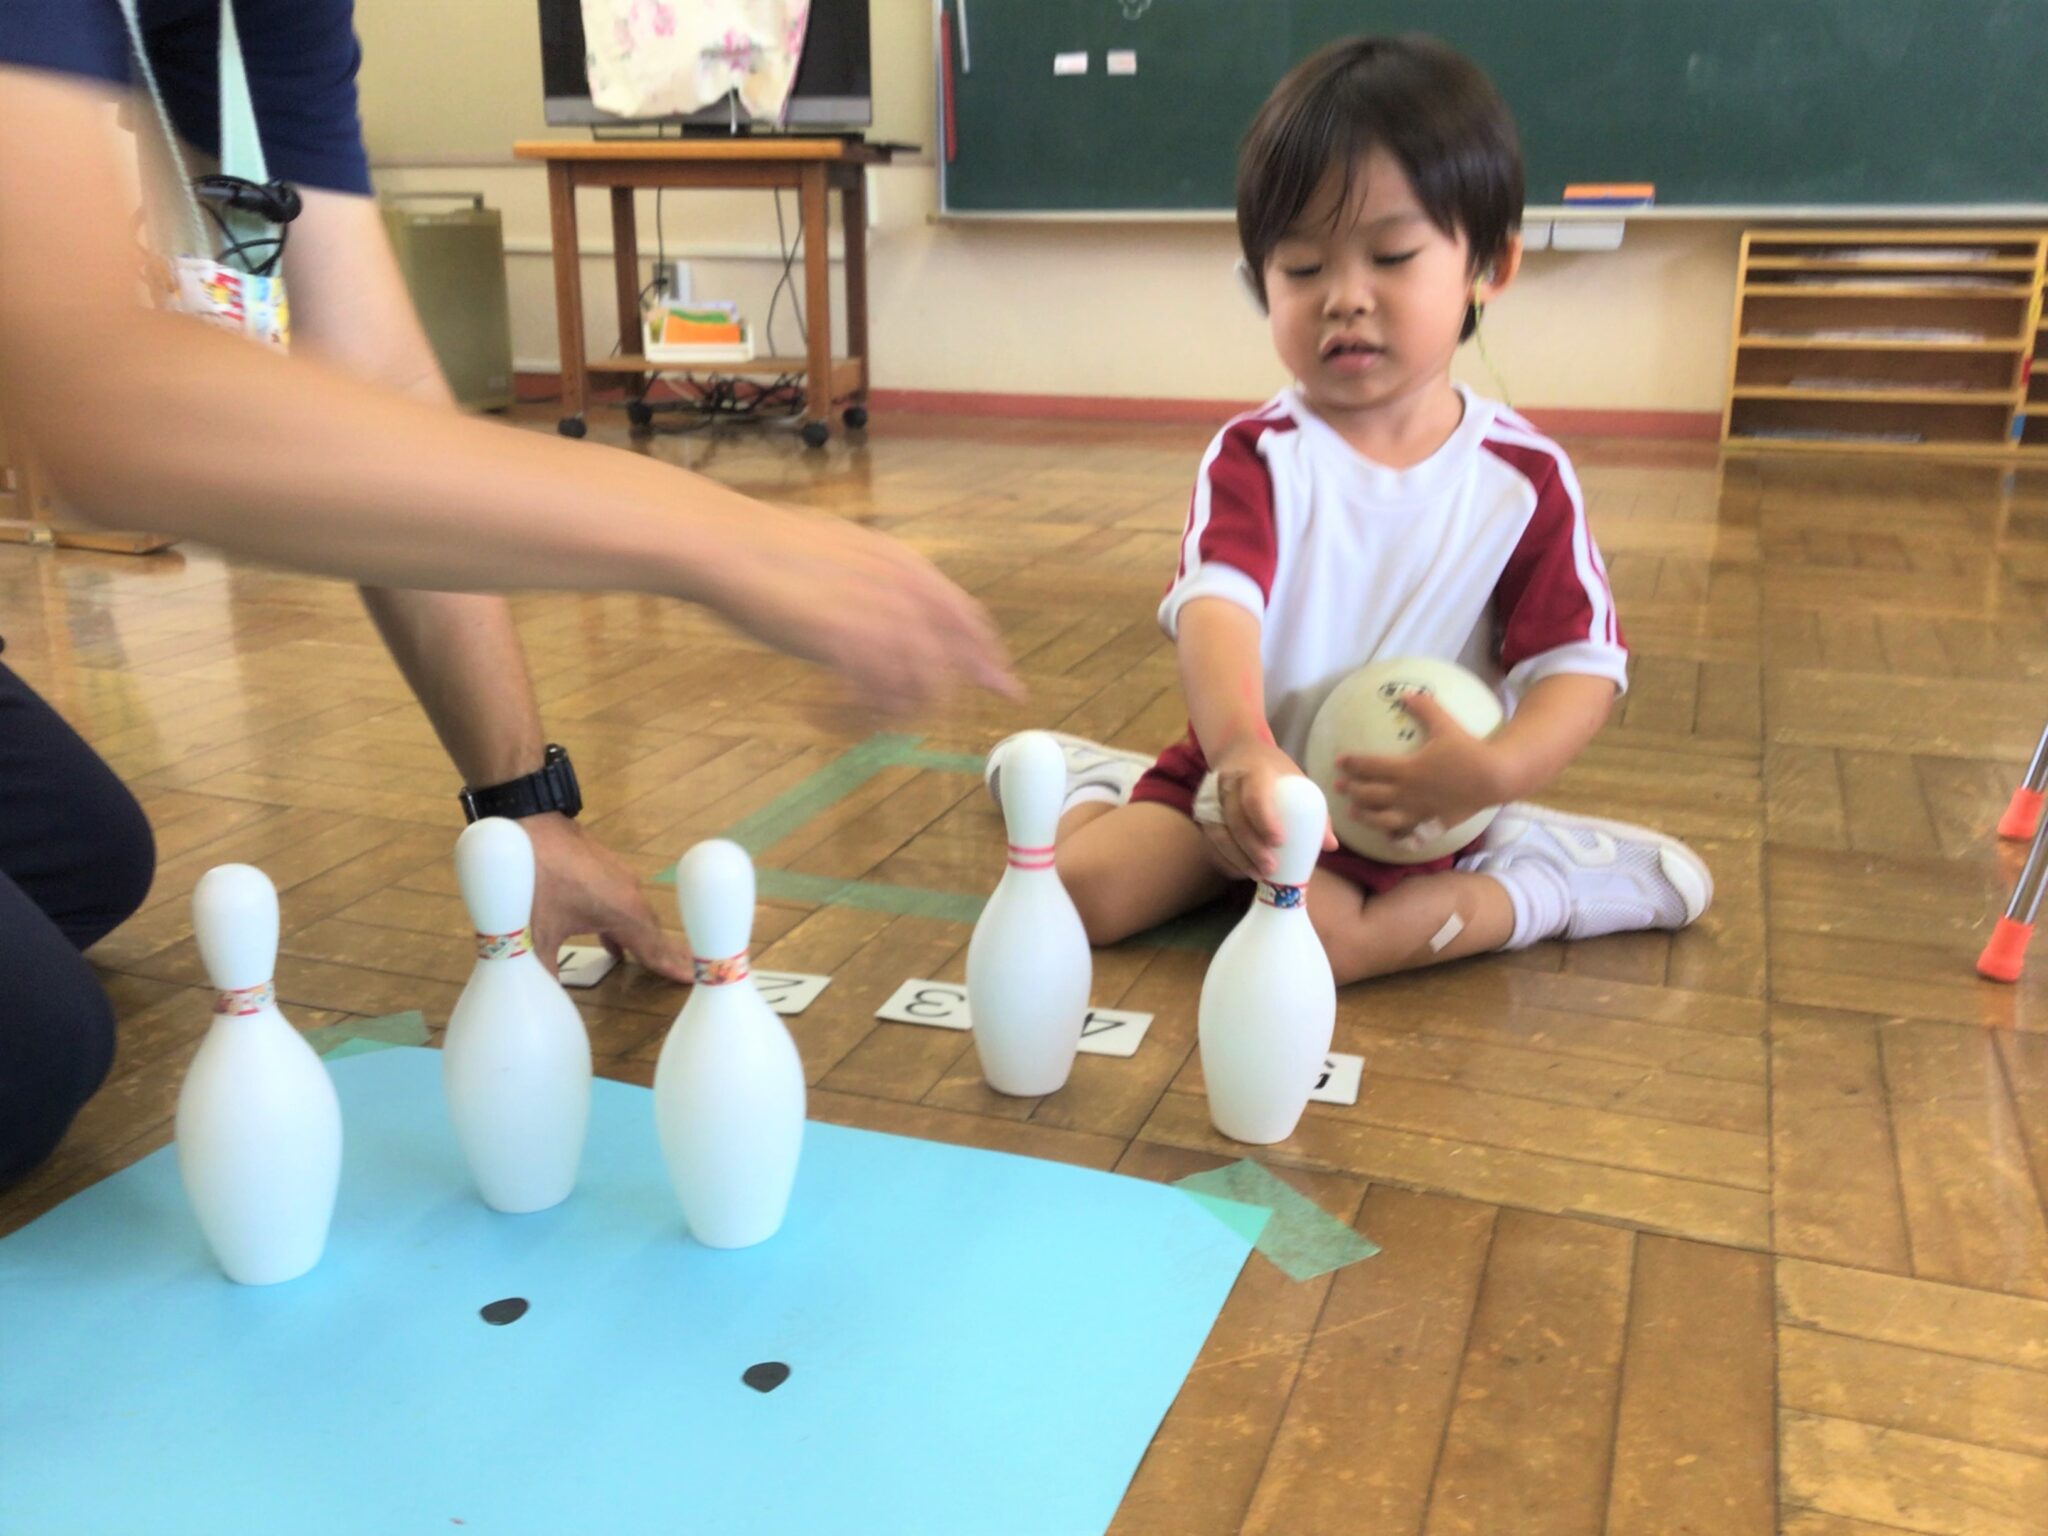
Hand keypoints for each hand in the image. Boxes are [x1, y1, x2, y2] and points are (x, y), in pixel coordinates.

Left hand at [522, 814, 693, 983]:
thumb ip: (544, 973)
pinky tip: (613, 943)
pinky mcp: (603, 868)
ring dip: (645, 938)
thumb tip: (546, 1006)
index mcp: (622, 911)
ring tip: (655, 961)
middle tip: (689, 973)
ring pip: (637, 915)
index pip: (655, 948)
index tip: (698, 979)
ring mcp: (618, 876)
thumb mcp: (535, 934)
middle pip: (653, 931)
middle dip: (669, 954)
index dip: (674, 966)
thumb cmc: (534, 879)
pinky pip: (622, 903)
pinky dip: (624, 924)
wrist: (524, 824)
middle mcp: (629, 893)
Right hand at [718, 506, 1020, 716]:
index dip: (987, 655)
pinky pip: (874, 694)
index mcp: (903, 564)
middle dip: (953, 694)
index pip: (965, 616)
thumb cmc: (775, 546)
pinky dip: (860, 712)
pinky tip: (835, 711)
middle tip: (931, 718)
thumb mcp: (846, 549)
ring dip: (896, 709)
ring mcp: (875, 616)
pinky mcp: (844, 642)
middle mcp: (900, 590)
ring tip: (865, 714)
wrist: (731, 545)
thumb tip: (898, 603)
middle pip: (952, 657)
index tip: (1003, 684)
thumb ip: (881, 577)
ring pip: (917, 684)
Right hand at [1203, 740, 1335, 879]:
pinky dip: (1225, 859)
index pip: (1254, 797)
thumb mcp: (1297, 780)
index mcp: (1254, 770)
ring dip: (1237, 857)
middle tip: (1271, 868)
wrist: (1239, 753)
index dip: (1264, 821)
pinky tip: (1242, 871)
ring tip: (1258, 875)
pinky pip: (1210, 840)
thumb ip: (1315, 812)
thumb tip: (1330, 845)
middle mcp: (1227, 782)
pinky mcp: (1202, 813)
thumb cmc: (1274, 771)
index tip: (1280, 842)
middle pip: (1234, 819)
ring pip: (1217, 832)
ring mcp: (1210, 798)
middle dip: (1251, 847)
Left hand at [1335, 691, 1505, 850]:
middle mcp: (1408, 793)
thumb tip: (1406, 693)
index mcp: (1407, 769)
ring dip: (1364, 815)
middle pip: (1370, 794)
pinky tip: (1385, 835)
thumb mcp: (1445, 724)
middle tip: (1338, 786)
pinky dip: (1392, 835)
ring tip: (1353, 812)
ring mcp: (1418, 812)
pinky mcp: (1432, 824)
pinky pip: (1407, 833)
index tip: (1338, 762)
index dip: (1352, 764)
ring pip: (1383, 819)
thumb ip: (1424, 707)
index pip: (1370, 767)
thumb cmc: (1469, 750)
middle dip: (1351, 790)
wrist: (1496, 778)